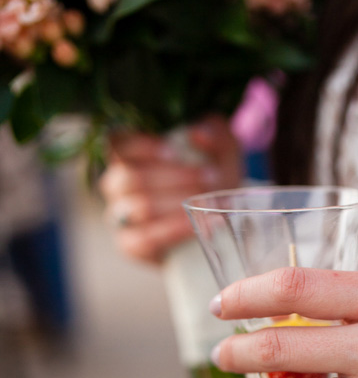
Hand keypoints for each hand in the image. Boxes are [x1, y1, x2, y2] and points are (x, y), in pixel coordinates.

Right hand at [99, 115, 241, 263]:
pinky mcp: (130, 245)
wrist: (220, 223)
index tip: (174, 152)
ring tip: (208, 202)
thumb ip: (216, 133)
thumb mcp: (222, 152)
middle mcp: (117, 186)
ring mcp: (120, 217)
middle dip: (173, 177)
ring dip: (176, 202)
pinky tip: (196, 226)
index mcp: (128, 156)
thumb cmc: (212, 181)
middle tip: (210, 177)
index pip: (116, 144)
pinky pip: (144, 238)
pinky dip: (172, 230)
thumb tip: (198, 133)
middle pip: (129, 177)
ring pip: (138, 206)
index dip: (140, 147)